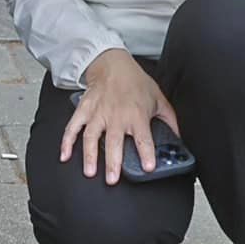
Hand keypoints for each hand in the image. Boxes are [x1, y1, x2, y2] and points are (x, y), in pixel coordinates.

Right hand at [63, 50, 181, 184]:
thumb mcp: (159, 98)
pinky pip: (73, 127)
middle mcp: (116, 116)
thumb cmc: (135, 81)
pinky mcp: (84, 110)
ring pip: (91, 138)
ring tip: (90, 172)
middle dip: (113, 162)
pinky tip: (65, 155)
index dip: (147, 154)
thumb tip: (178, 137)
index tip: (148, 167)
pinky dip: (67, 141)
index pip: (143, 138)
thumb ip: (169, 120)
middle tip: (112, 179)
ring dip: (90, 156)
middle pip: (114, 142)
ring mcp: (97, 114)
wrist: (113, 63)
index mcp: (137, 115)